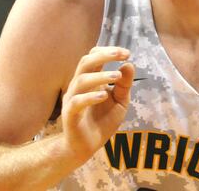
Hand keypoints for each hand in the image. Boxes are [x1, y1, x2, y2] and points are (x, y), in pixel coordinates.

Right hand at [61, 46, 134, 164]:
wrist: (86, 147)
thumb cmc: (102, 121)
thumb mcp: (119, 101)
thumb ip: (124, 84)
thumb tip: (129, 64)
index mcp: (90, 79)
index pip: (94, 57)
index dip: (108, 51)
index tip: (127, 53)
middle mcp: (79, 86)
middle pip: (85, 62)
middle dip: (103, 56)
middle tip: (121, 54)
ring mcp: (72, 99)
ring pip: (81, 80)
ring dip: (100, 76)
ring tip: (117, 76)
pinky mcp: (70, 115)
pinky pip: (76, 102)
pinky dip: (89, 97)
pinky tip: (104, 96)